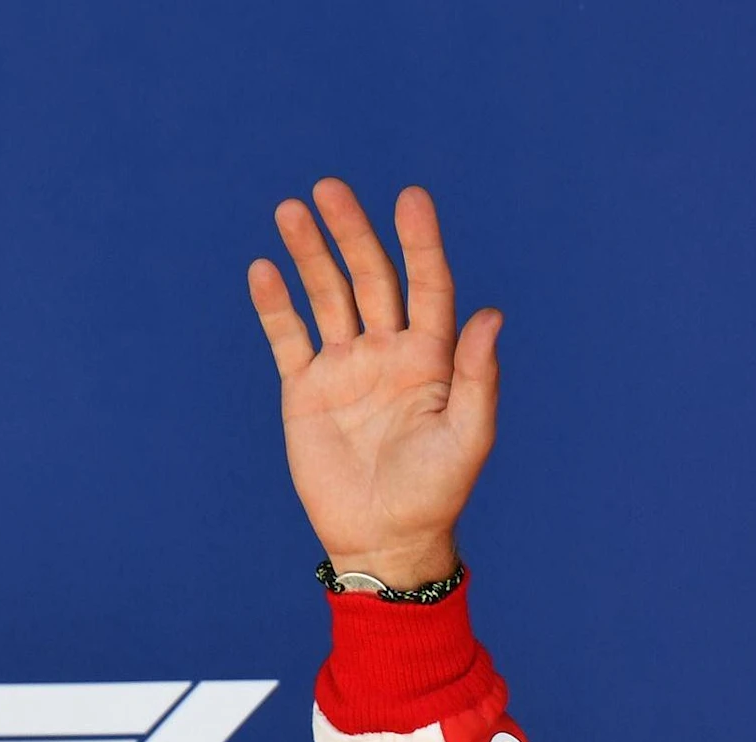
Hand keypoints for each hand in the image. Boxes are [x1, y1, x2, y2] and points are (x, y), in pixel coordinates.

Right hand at [248, 180, 499, 588]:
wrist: (384, 539)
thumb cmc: (436, 493)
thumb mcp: (467, 436)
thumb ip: (476, 376)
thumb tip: (491, 314)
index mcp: (432, 360)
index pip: (427, 286)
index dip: (420, 243)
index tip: (411, 198)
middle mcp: (389, 353)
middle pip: (371, 278)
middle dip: (352, 233)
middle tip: (330, 188)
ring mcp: (345, 368)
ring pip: (326, 296)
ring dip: (309, 253)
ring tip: (292, 210)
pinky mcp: (306, 389)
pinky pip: (288, 336)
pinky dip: (275, 303)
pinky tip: (264, 268)